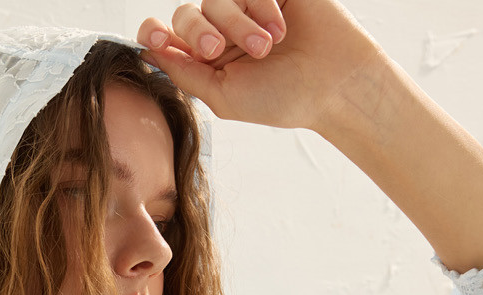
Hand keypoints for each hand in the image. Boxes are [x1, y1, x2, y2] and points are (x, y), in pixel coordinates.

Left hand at [136, 0, 386, 133]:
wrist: (333, 82)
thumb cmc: (282, 97)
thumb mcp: (224, 95)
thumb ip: (185, 74)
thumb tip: (149, 52)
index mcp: (207, 60)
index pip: (167, 37)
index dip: (154, 33)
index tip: (157, 37)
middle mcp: (222, 30)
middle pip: (186, 14)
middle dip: (198, 31)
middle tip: (218, 49)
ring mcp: (246, 5)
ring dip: (236, 22)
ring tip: (265, 46)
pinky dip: (260, 5)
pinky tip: (280, 28)